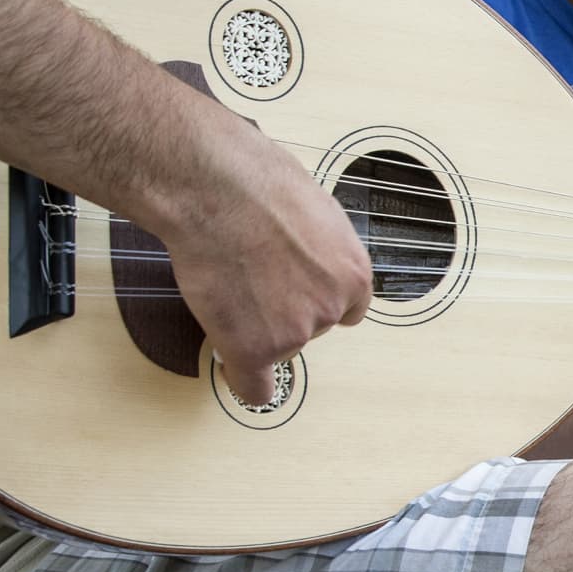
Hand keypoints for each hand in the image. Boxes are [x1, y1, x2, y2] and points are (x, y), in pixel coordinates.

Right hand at [158, 127, 373, 406]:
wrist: (218, 190)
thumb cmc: (258, 183)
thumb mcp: (317, 211)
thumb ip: (321, 248)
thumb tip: (309, 255)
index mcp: (354, 273)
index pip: (346, 309)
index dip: (314, 299)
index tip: (293, 296)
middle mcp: (333, 307)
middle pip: (310, 327)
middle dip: (284, 309)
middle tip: (250, 277)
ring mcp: (296, 331)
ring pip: (278, 345)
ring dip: (256, 327)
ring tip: (228, 282)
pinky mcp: (256, 348)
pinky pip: (256, 387)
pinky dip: (245, 380)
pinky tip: (233, 366)